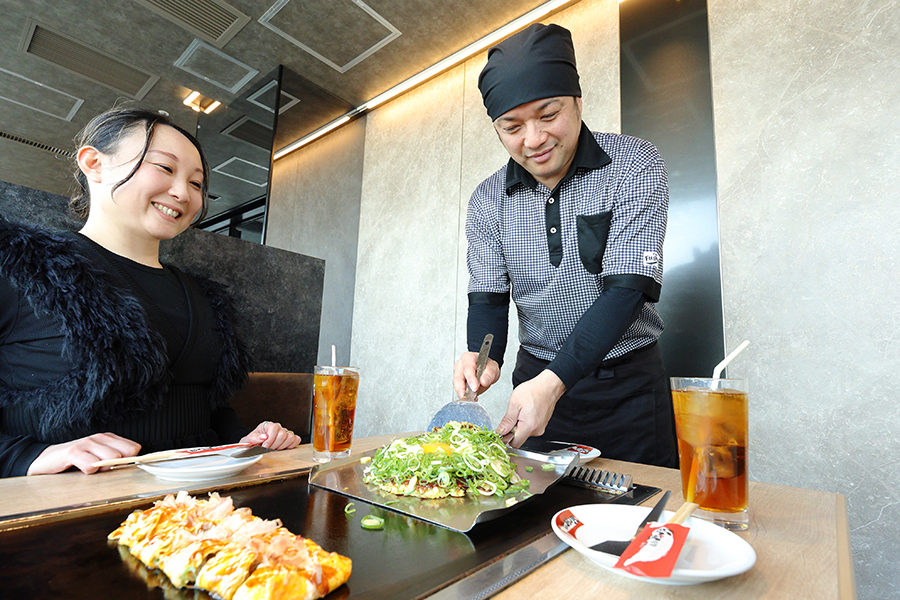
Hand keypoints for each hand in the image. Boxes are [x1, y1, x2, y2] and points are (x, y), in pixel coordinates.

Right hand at [27, 433, 141, 475]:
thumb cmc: (76, 460)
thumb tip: (134, 466)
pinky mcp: (73, 451)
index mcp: (109, 438)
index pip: (134, 448)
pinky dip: (87, 471)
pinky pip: (91, 466)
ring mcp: (86, 443)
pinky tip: (79, 468)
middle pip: (124, 454)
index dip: (130, 461)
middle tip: (99, 468)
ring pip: (110, 459)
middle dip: (114, 466)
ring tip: (88, 467)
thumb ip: (115, 460)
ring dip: (100, 469)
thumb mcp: (98, 458)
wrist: (47, 459)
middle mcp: (100, 438)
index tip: (120, 466)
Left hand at [240, 421, 300, 449]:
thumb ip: (254, 437)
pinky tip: (283, 448)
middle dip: (275, 445)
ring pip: (290, 437)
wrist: (253, 447)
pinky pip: (296, 439)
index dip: (270, 439)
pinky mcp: (290, 438)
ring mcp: (284, 432)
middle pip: (283, 434)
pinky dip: (291, 445)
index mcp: (267, 425)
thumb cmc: (251, 444)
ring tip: (275, 449)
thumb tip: (264, 437)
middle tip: (269, 449)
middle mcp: (277, 427)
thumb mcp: (247, 440)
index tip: (265, 446)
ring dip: (282, 446)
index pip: (274, 428)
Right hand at [452, 352, 500, 399]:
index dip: (470, 378)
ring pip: (456, 384)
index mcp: (468, 357)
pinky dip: (465, 395)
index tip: (475, 387)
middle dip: (462, 388)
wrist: (486, 371)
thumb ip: (489, 374)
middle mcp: (460, 365)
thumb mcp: (493, 368)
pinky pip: (459, 389)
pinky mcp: (458, 382)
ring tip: (471, 399)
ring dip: (463, 393)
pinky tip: (471, 398)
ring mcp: (458, 373)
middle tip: (469, 397)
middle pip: (458, 377)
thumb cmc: (487, 366)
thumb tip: (483, 381)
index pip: (467, 367)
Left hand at [496, 370, 565, 446]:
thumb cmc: (533, 391)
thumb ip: (507, 421)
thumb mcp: (514, 404)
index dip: (505, 438)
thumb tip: (500, 432)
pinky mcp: (542, 425)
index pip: (514, 443)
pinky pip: (530, 428)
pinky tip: (526, 411)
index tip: (501, 430)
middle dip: (512, 431)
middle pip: (519, 439)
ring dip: (519, 425)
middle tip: (512, 416)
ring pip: (524, 433)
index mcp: (529, 426)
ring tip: (520, 411)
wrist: (548, 386)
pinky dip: (525, 422)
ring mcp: (541, 428)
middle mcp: (537, 430)